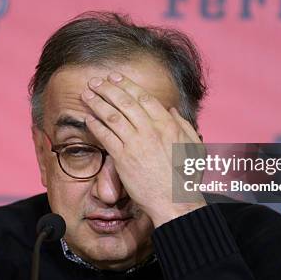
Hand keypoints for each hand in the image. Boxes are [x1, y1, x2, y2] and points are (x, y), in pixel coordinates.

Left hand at [81, 72, 205, 226]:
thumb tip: (172, 110)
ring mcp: (136, 143)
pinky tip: (88, 118)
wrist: (176, 201)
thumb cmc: (186, 177)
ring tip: (86, 95)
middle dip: (108, 89)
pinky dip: (96, 126)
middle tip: (96, 81)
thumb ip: (183, 125)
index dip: (127, 85)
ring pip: (112, 116)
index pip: (144, 98)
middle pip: (125, 102)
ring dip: (97, 103)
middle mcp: (151, 130)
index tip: (116, 78)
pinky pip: (106, 137)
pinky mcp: (123, 158)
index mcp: (168, 125)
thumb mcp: (194, 146)